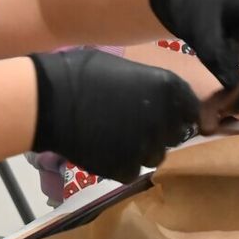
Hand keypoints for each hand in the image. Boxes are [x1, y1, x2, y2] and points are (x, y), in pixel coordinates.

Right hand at [30, 49, 199, 182]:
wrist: (48, 100)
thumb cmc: (80, 72)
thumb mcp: (120, 66)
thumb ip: (145, 83)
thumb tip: (152, 94)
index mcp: (168, 89)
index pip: (190, 109)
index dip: (178, 113)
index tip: (166, 114)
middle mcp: (164, 120)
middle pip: (175, 136)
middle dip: (161, 132)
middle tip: (137, 126)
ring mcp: (144, 147)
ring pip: (154, 156)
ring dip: (141, 150)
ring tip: (116, 138)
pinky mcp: (123, 169)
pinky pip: (131, 171)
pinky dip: (120, 163)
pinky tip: (103, 150)